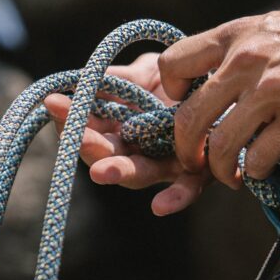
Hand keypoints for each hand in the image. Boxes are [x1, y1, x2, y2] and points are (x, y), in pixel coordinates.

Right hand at [43, 52, 211, 215]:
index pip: (91, 130)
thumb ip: (117, 80)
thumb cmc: (178, 78)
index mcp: (122, 130)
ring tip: (102, 172)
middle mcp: (142, 151)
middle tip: (77, 139)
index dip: (73, 121)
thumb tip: (80, 82)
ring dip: (121, 173)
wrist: (224, 78)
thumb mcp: (144, 72)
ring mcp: (169, 163)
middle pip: (111, 155)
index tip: (55, 104)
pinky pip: (188, 187)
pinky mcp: (202, 169)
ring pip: (141, 172)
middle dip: (91, 149)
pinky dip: (175, 198)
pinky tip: (159, 207)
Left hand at [158, 0, 279, 188]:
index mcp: (234, 35)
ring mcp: (273, 90)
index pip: (171, 66)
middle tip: (195, 162)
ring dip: (219, 170)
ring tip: (230, 175)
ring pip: (221, 147)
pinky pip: (260, 157)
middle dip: (185, 151)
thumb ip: (236, 52)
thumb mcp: (268, 26)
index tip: (182, 110)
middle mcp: (246, 61)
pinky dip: (255, 171)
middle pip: (188, 119)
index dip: (169, 96)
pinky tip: (261, 168)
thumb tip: (211, 85)